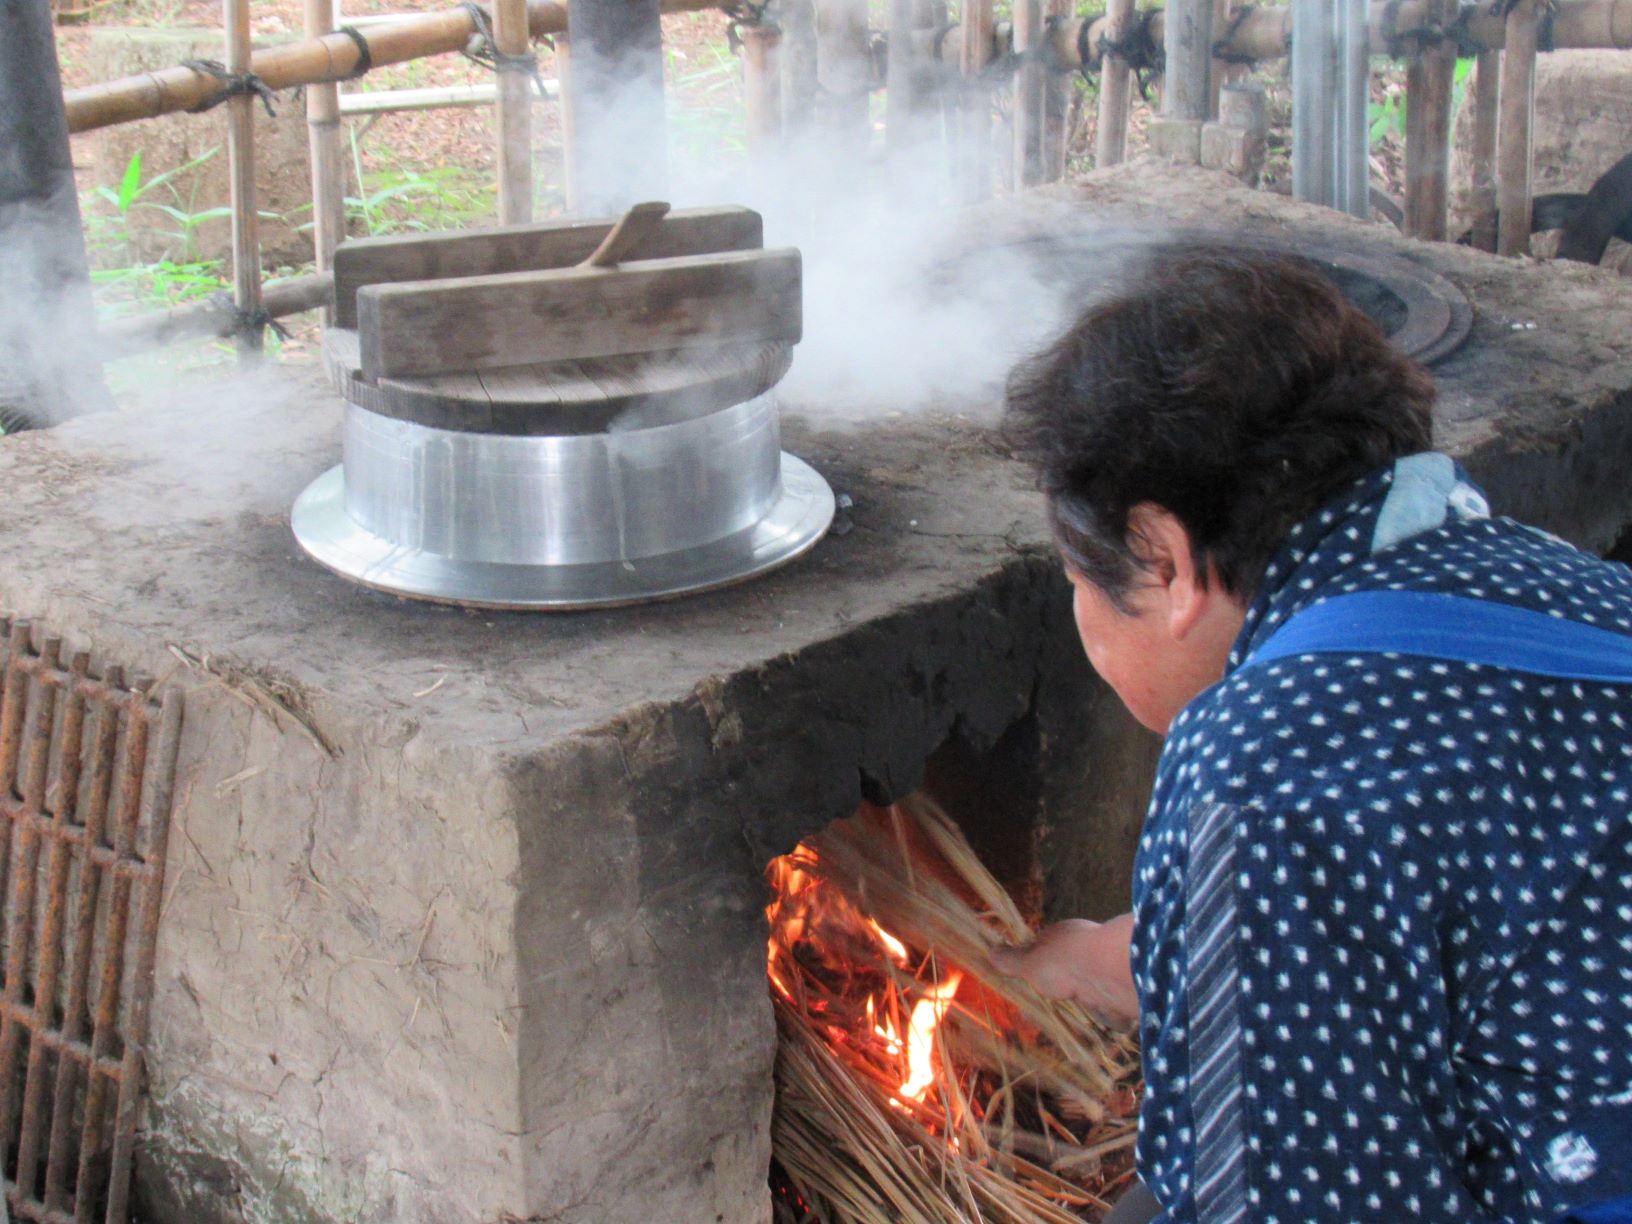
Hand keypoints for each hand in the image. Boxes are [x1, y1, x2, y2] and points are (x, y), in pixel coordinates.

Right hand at [989, 913, 1138, 1025]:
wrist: (1107, 974)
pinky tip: (1083, 1027)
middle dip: (1053, 988)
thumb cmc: (1063, 960)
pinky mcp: (1116, 992)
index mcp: (1063, 935)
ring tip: (1057, 1021)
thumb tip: (990, 951)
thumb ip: (1012, 960)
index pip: (1045, 948)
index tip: (1023, 984)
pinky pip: (1102, 1007)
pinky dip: (1094, 1016)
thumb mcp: (1030, 961)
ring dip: (1073, 1004)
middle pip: (1064, 970)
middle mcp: (1084, 949)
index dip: (1034, 965)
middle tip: (1037, 1009)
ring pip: (1083, 989)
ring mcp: (1101, 970)